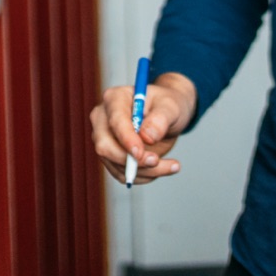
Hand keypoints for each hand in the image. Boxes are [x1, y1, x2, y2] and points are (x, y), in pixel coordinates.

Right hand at [89, 71, 197, 185]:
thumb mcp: (171, 106)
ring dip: (145, 171)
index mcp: (115, 98)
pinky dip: (144, 176)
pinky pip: (123, 174)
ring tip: (172, 166)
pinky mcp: (111, 157)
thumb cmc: (167, 106)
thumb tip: (147, 136)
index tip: (140, 152)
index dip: (126, 138)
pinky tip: (163, 168)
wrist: (167, 116)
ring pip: (116, 165)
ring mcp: (105, 140)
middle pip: (105, 147)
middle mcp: (103, 119)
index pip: (115, 121)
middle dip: (130, 160)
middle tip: (156, 161)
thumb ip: (161, 118)